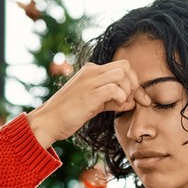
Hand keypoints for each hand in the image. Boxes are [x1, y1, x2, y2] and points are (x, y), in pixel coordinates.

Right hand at [26, 61, 150, 148]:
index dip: (134, 82)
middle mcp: (91, 71)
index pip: (121, 67)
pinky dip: (121, 98)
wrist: (49, 121)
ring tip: (121, 104)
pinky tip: (117, 107)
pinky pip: (115, 88)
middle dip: (135, 84)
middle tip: (133, 101)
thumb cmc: (69, 114)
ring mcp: (90, 81)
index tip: (139, 99)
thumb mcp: (93, 103)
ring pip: (122, 74)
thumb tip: (131, 102)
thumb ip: (111, 100)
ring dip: (128, 91)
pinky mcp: (89, 94)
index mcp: (91, 70)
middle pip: (125, 66)